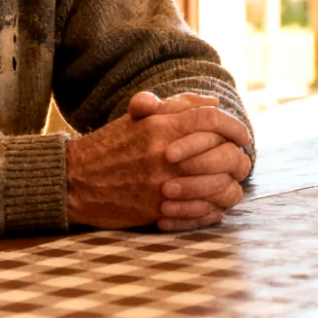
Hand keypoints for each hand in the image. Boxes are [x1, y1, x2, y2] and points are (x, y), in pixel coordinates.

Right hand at [66, 92, 252, 231]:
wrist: (74, 182)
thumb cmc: (108, 147)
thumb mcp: (139, 118)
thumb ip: (178, 108)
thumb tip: (215, 105)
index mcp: (161, 127)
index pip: (212, 120)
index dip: (234, 126)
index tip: (243, 136)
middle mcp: (165, 155)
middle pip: (225, 154)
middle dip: (238, 156)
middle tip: (240, 159)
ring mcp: (164, 185)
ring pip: (221, 186)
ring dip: (230, 184)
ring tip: (229, 182)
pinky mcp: (158, 210)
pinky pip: (204, 212)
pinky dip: (214, 209)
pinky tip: (213, 204)